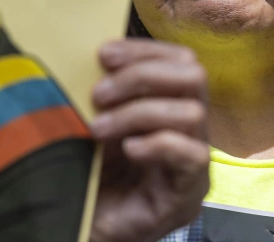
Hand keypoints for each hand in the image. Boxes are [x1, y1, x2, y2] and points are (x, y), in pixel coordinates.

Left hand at [89, 39, 209, 241]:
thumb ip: (104, 90)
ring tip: (99, 128)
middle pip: (194, 76)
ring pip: (192, 114)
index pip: (180, 59)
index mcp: (170, 107)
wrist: (79, 225)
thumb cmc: (89, 173)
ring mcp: (193, 164)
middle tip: (100, 94)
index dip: (145, 50)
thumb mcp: (96, 119)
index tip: (104, 54)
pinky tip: (127, 150)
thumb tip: (96, 52)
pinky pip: (192, 156)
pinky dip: (156, 144)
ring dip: (138, 113)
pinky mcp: (186, 195)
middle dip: (142, 75)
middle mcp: (190, 131)